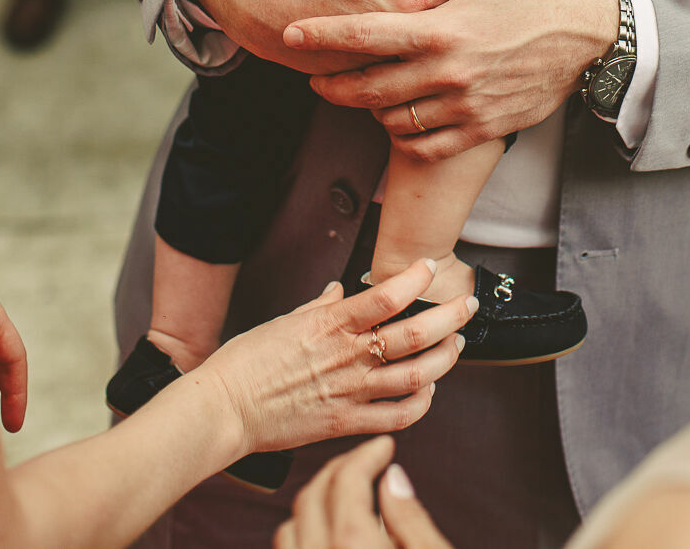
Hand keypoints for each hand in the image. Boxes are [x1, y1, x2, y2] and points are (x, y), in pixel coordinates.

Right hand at [184, 0, 461, 73]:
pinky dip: (426, 61)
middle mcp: (406, 39)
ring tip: (462, 25)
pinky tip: (435, 48)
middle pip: (463, 28)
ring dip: (453, 41)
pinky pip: (415, 76)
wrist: (269, 5)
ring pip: (440, 57)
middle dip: (475, 11)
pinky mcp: (376, 82)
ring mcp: (391, 66)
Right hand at [198, 260, 474, 457]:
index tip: (429, 267)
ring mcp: (349, 392)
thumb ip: (319, 306)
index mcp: (330, 324)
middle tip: (466, 307)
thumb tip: (337, 291)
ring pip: (415, 376)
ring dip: (444, 360)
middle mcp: (346, 356)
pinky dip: (420, 405)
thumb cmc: (246, 362)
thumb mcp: (283, 321)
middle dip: (449, 318)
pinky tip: (429, 392)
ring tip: (456, 346)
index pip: (386, 295)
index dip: (415, 279)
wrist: (223, 409)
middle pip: (414, 335)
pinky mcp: (345, 423)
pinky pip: (396, 417)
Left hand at [275, 437, 454, 547]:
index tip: (383, 447)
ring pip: (291, 526)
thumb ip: (411, 518)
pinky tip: (324, 531)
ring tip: (342, 492)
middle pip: (314, 494)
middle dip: (340, 469)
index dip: (367, 453)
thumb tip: (393, 480)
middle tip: (364, 460)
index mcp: (353, 544)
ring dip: (315, 501)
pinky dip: (301, 532)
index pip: (348, 478)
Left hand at [284, 0, 619, 159]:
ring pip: (394, 121)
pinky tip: (398, 117)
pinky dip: (403, 135)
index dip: (323, 36)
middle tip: (317, 77)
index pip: (367, 35)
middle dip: (334, 84)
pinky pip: (426, 144)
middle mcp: (449, 74)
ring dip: (369, 109)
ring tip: (362, 93)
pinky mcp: (483, 129)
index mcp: (443, 28)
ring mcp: (466, 107)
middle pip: (370, 88)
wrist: (588, 40)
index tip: (293, 32)